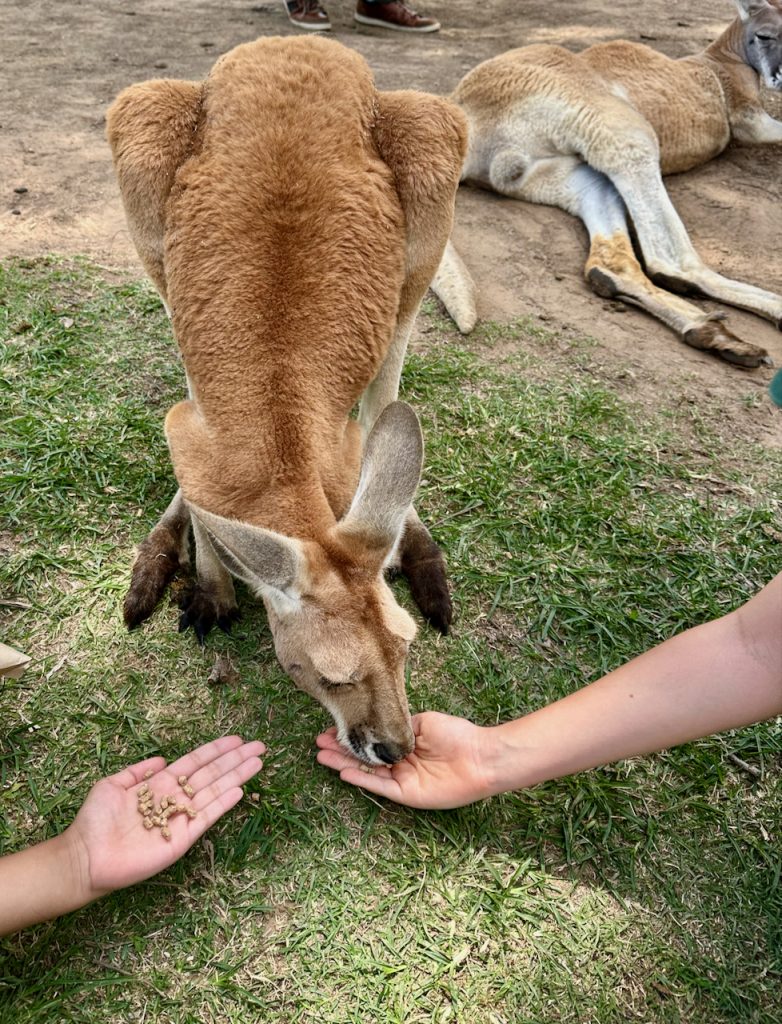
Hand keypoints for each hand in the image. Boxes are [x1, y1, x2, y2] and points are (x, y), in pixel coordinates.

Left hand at [65, 735, 264, 899]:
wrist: (87, 856)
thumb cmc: (95, 820)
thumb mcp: (112, 785)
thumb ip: (137, 772)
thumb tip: (161, 760)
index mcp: (160, 785)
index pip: (195, 762)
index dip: (216, 750)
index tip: (237, 739)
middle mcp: (175, 799)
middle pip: (212, 773)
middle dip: (235, 759)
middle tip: (260, 745)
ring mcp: (181, 818)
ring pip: (215, 791)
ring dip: (237, 775)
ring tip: (258, 762)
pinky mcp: (183, 838)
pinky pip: (207, 817)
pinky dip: (223, 803)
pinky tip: (239, 789)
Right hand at [316, 712, 492, 809]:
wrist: (479, 756)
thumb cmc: (457, 735)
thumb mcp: (423, 722)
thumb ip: (399, 725)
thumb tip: (376, 721)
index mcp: (405, 743)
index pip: (373, 740)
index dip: (353, 735)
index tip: (332, 728)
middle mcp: (401, 762)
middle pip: (365, 757)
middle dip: (341, 750)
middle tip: (318, 743)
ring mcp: (403, 779)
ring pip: (367, 771)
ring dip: (344, 764)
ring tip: (322, 756)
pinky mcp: (407, 793)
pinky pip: (380, 786)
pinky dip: (362, 779)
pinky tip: (344, 772)